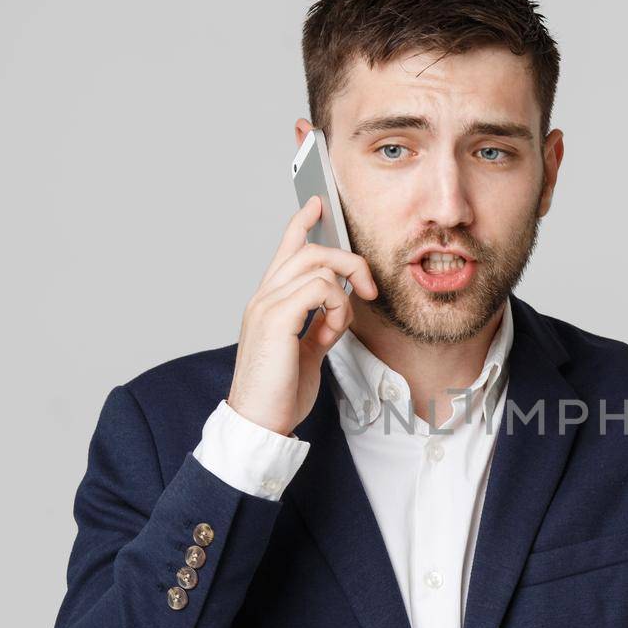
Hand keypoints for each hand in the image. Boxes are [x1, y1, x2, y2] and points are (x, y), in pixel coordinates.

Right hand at [227, 192, 378, 435]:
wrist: (260, 422)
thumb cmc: (279, 394)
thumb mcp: (306, 353)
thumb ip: (318, 327)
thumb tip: (336, 313)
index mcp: (269, 303)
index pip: (285, 251)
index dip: (302, 224)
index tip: (317, 204)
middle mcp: (264, 297)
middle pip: (310, 250)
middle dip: (347, 260)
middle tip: (367, 288)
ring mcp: (267, 304)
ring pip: (318, 264)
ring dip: (343, 292)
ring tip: (341, 324)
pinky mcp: (276, 317)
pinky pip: (321, 288)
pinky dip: (337, 308)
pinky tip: (333, 331)